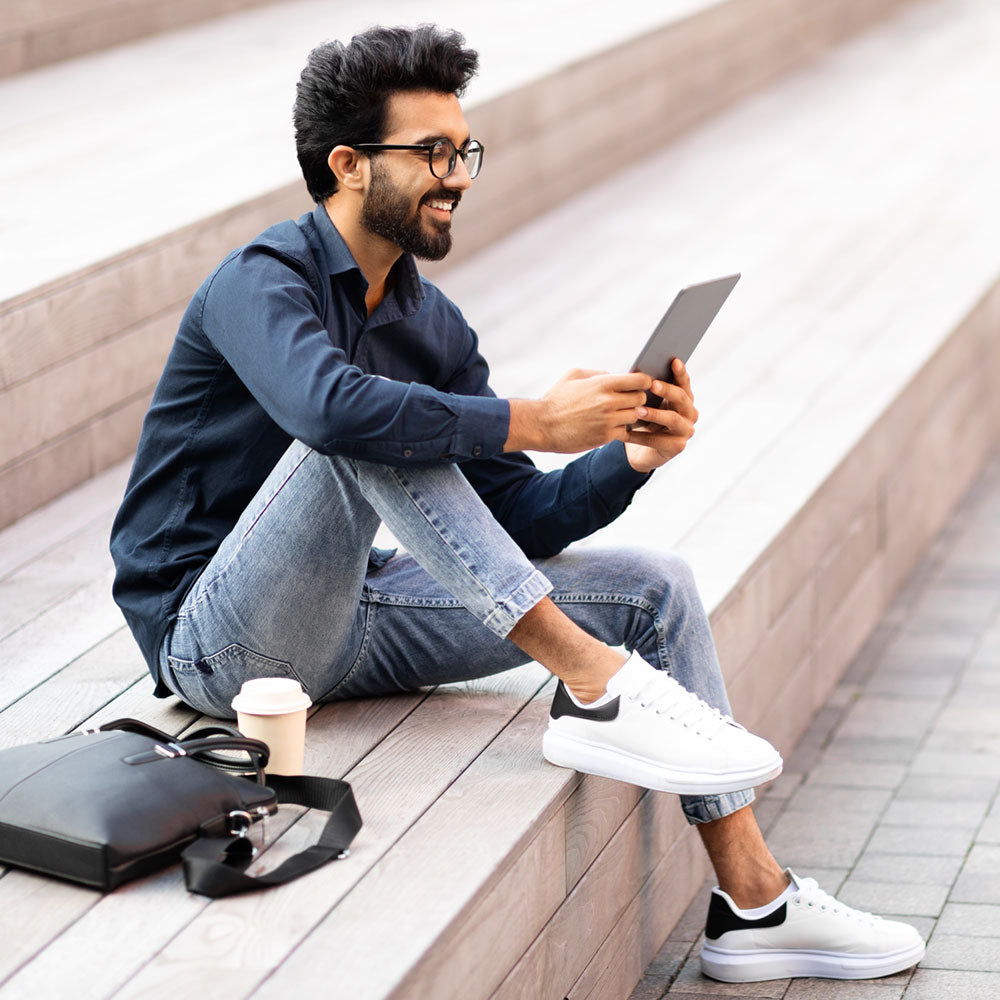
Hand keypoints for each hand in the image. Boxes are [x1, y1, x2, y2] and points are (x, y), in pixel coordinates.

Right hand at [506, 369, 651, 453]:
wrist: (541, 425)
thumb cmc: (556, 399)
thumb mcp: (573, 375)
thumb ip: (597, 373)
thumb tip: (614, 375)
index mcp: (602, 383)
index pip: (640, 380)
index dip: (643, 382)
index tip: (638, 384)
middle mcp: (608, 402)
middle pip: (641, 398)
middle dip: (636, 399)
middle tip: (627, 400)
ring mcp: (608, 421)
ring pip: (635, 416)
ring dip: (629, 415)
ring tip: (617, 413)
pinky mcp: (604, 437)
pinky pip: (624, 431)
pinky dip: (619, 429)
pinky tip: (609, 425)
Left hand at [623, 359, 698, 472]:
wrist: (640, 450)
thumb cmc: (643, 420)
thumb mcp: (646, 403)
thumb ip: (647, 390)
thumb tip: (637, 373)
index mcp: (685, 399)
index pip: (684, 383)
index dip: (681, 372)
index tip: (674, 361)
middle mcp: (690, 413)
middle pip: (681, 398)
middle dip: (667, 390)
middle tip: (653, 384)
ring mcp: (686, 431)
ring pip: (672, 419)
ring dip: (655, 414)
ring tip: (638, 410)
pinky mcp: (677, 447)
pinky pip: (658, 440)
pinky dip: (641, 436)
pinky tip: (626, 433)